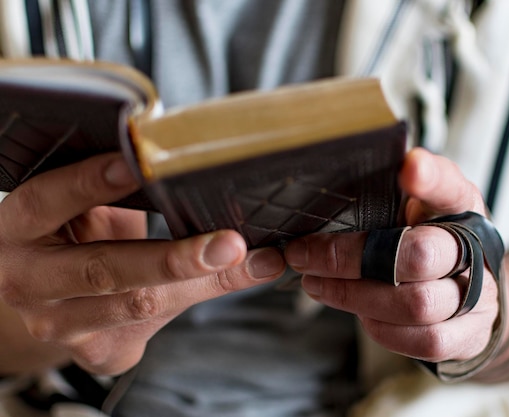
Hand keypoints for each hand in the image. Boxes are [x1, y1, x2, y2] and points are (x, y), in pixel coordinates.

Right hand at [0, 153, 285, 374]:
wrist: (53, 296)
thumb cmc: (74, 235)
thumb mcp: (83, 208)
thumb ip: (117, 192)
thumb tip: (188, 165)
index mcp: (20, 228)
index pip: (48, 200)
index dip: (92, 183)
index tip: (139, 164)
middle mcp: (29, 282)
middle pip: (103, 271)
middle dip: (173, 259)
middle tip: (230, 243)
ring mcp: (59, 324)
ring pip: (139, 305)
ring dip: (205, 281)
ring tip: (256, 260)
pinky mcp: (94, 350)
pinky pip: (157, 324)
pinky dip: (205, 294)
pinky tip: (245, 274)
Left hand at [284, 148, 498, 362]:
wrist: (470, 286)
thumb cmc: (430, 237)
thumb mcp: (416, 203)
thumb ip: (389, 188)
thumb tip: (341, 179)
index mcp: (460, 204)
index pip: (450, 186)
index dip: (431, 178)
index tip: (409, 168)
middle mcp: (475, 248)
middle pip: (419, 255)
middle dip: (349, 258)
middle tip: (304, 254)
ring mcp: (479, 295)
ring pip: (416, 304)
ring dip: (353, 296)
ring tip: (315, 283)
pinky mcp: (469, 335)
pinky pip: (424, 340)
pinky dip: (381, 328)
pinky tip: (358, 312)